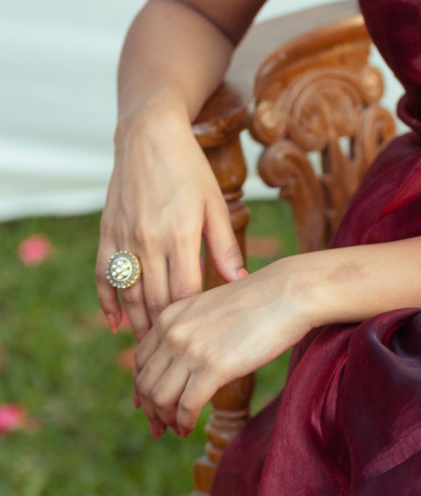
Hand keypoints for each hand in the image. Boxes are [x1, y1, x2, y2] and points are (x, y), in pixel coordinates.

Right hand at [97, 102, 245, 340]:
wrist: (149, 136)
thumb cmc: (189, 168)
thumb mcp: (216, 203)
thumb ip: (225, 244)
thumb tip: (240, 281)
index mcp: (180, 235)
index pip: (185, 294)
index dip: (192, 321)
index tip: (203, 341)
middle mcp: (148, 241)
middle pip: (155, 301)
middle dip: (165, 333)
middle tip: (176, 359)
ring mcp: (124, 238)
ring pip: (130, 295)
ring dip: (138, 325)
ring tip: (150, 350)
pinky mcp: (107, 233)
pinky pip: (105, 277)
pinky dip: (108, 303)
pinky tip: (116, 324)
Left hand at [133, 260, 312, 436]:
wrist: (288, 292)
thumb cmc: (259, 300)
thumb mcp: (210, 307)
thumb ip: (191, 328)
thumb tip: (186, 356)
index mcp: (171, 315)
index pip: (141, 361)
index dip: (142, 388)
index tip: (150, 405)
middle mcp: (173, 332)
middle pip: (146, 384)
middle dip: (151, 411)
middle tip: (160, 427)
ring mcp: (191, 350)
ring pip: (160, 399)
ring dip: (165, 420)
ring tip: (177, 429)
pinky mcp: (213, 368)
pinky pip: (186, 406)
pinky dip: (184, 422)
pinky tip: (189, 428)